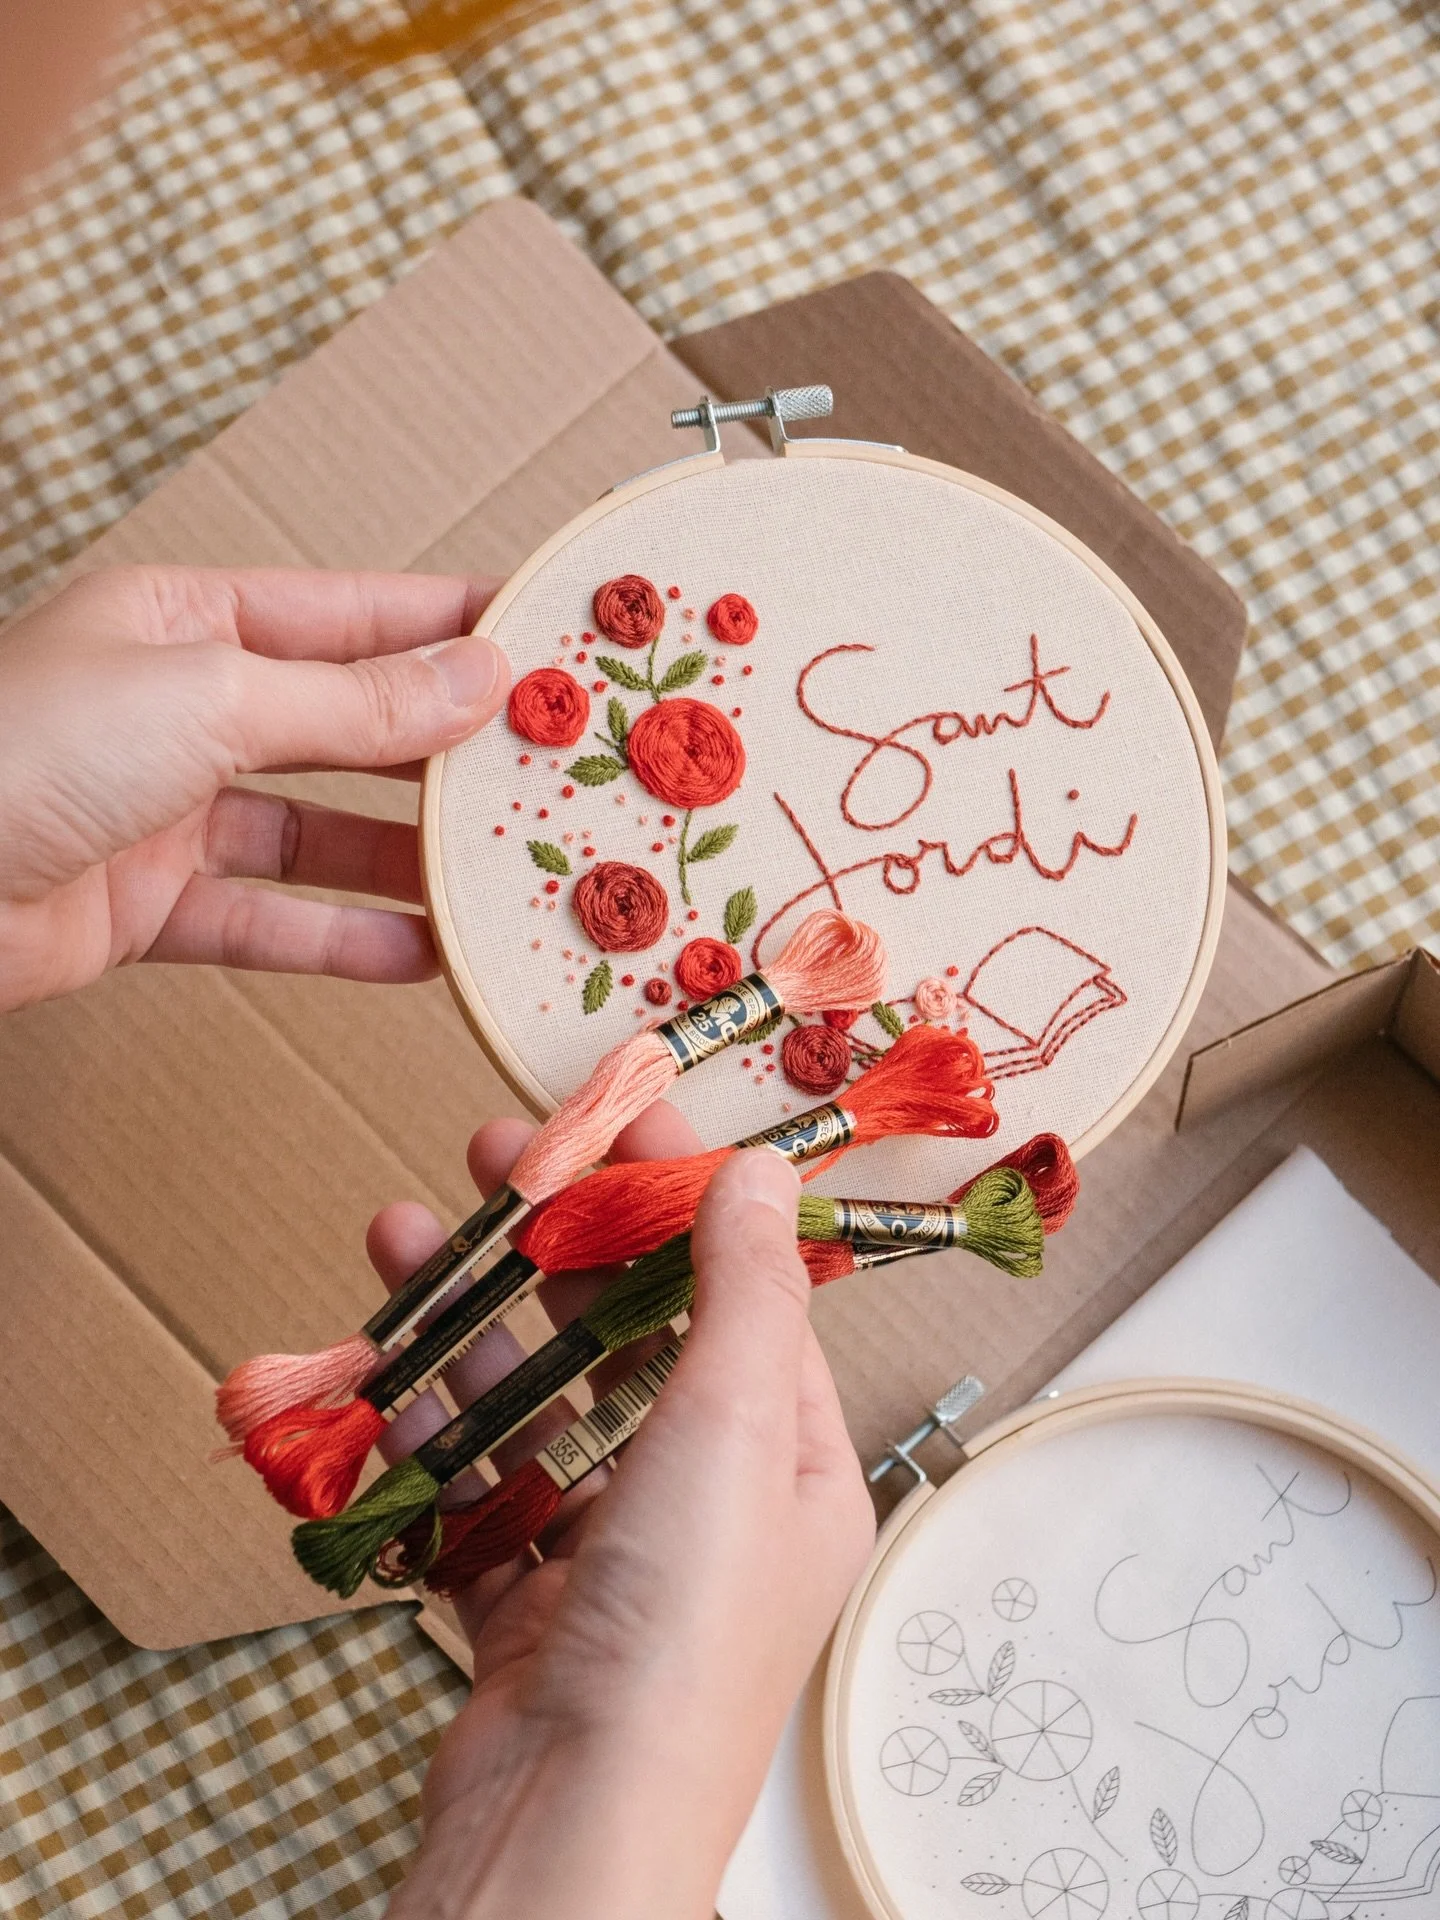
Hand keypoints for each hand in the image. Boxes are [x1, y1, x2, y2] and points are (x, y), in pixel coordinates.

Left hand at [0, 564, 507, 1010]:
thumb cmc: (21, 748)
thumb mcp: (212, 700)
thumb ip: (351, 700)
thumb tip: (477, 675)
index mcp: (188, 623)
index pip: (351, 615)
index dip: (449, 625)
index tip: (546, 640)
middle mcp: (182, 710)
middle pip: (344, 726)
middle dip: (442, 750)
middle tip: (548, 769)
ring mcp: (166, 809)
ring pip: (317, 833)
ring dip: (406, 858)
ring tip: (500, 872)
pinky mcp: (150, 905)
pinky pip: (269, 919)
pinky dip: (342, 938)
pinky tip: (420, 954)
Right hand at [364, 1108, 875, 1919]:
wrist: (566, 1833)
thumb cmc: (678, 1636)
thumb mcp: (733, 1432)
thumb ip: (741, 1294)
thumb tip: (760, 1171)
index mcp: (796, 1466)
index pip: (745, 1291)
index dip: (679, 1195)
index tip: (617, 1114)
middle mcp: (715, 1508)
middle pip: (632, 1337)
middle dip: (560, 1244)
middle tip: (496, 1158)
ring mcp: (617, 1560)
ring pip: (541, 1407)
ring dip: (474, 1322)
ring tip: (403, 1233)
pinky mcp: (529, 1609)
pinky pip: (480, 1491)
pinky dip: (433, 1433)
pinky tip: (382, 1371)